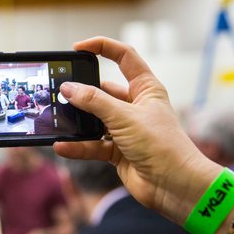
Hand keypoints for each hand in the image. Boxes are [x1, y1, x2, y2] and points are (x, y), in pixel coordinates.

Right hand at [54, 37, 221, 225]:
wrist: (175, 187)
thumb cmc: (162, 146)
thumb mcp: (125, 117)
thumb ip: (94, 102)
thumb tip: (68, 88)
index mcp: (145, 89)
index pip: (123, 57)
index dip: (102, 47)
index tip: (78, 48)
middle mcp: (134, 106)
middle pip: (102, 90)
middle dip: (81, 91)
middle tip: (61, 90)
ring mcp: (124, 129)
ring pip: (93, 119)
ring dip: (77, 122)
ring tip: (57, 118)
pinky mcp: (116, 150)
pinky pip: (91, 144)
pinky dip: (77, 146)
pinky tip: (62, 145)